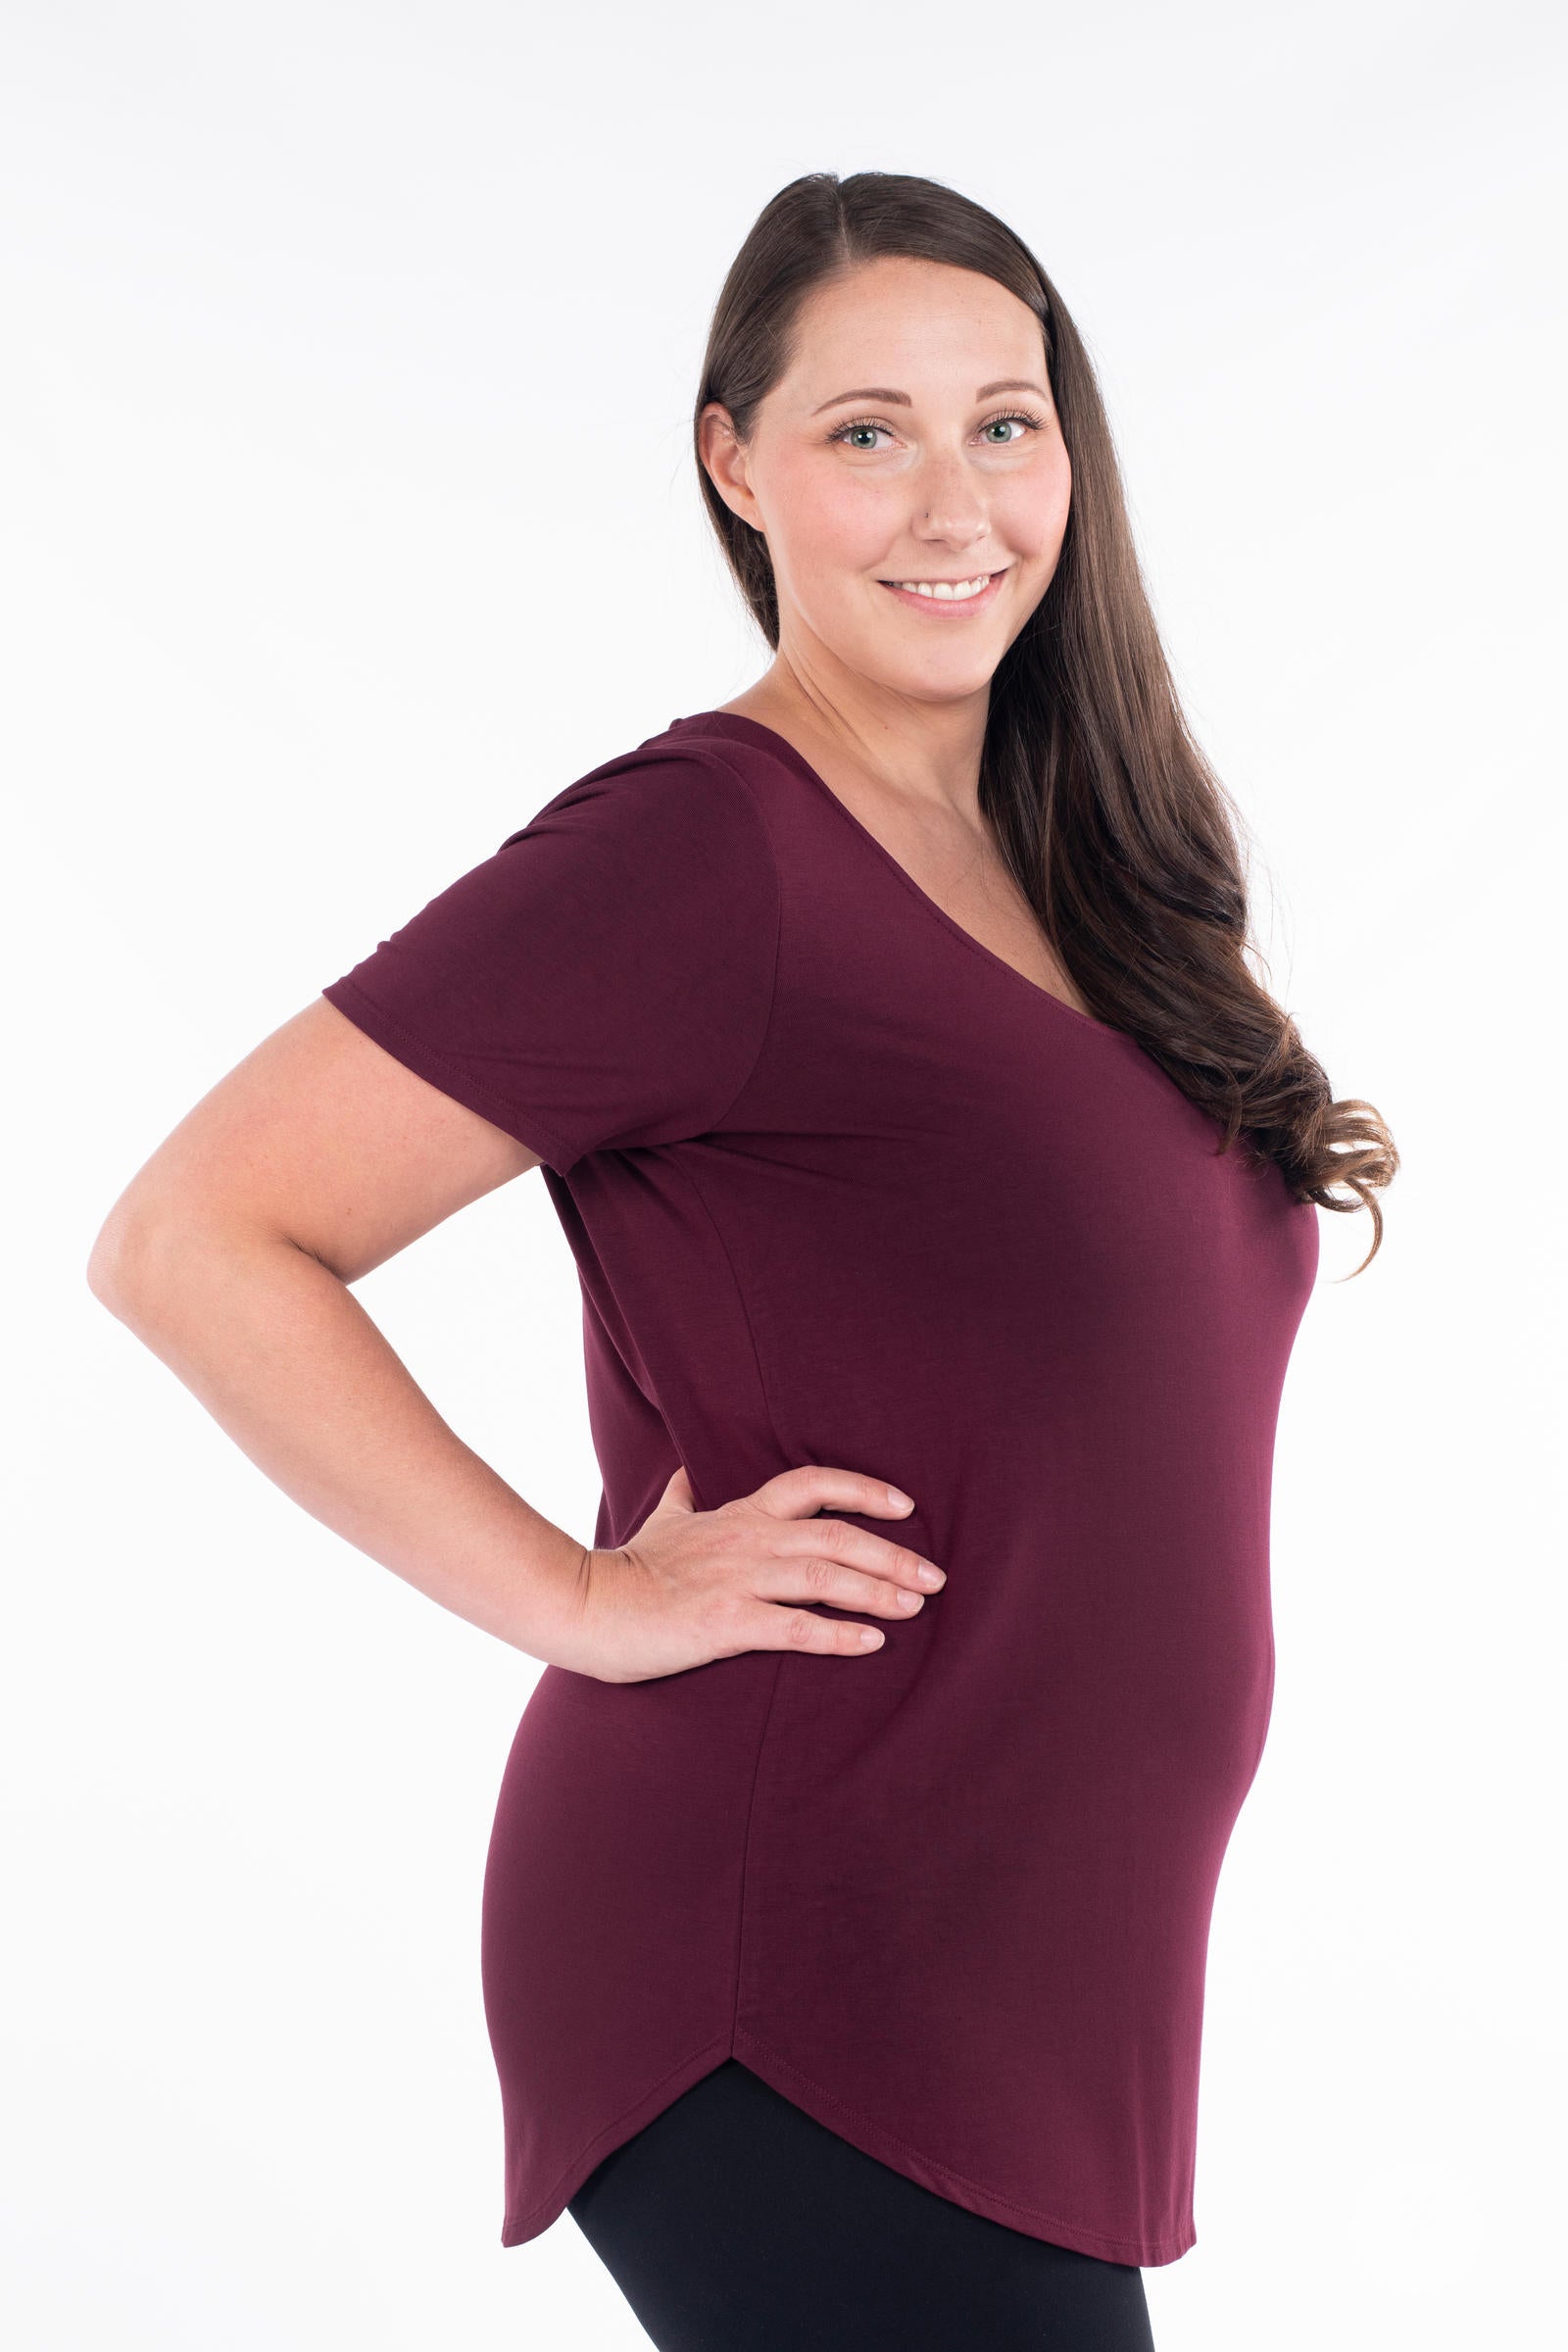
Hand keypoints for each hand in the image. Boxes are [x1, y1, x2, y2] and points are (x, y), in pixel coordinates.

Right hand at [566, 1464, 945, 1683]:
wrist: (587, 1608)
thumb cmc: (629, 1570)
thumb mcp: (661, 1521)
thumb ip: (682, 1496)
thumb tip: (684, 1468)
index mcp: (739, 1514)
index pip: (812, 1483)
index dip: (863, 1489)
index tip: (905, 1505)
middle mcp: (747, 1540)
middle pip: (837, 1534)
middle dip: (893, 1553)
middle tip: (935, 1576)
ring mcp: (737, 1580)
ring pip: (824, 1576)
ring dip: (878, 1590)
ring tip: (916, 1606)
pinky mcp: (724, 1623)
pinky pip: (795, 1628)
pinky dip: (838, 1634)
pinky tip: (872, 1642)